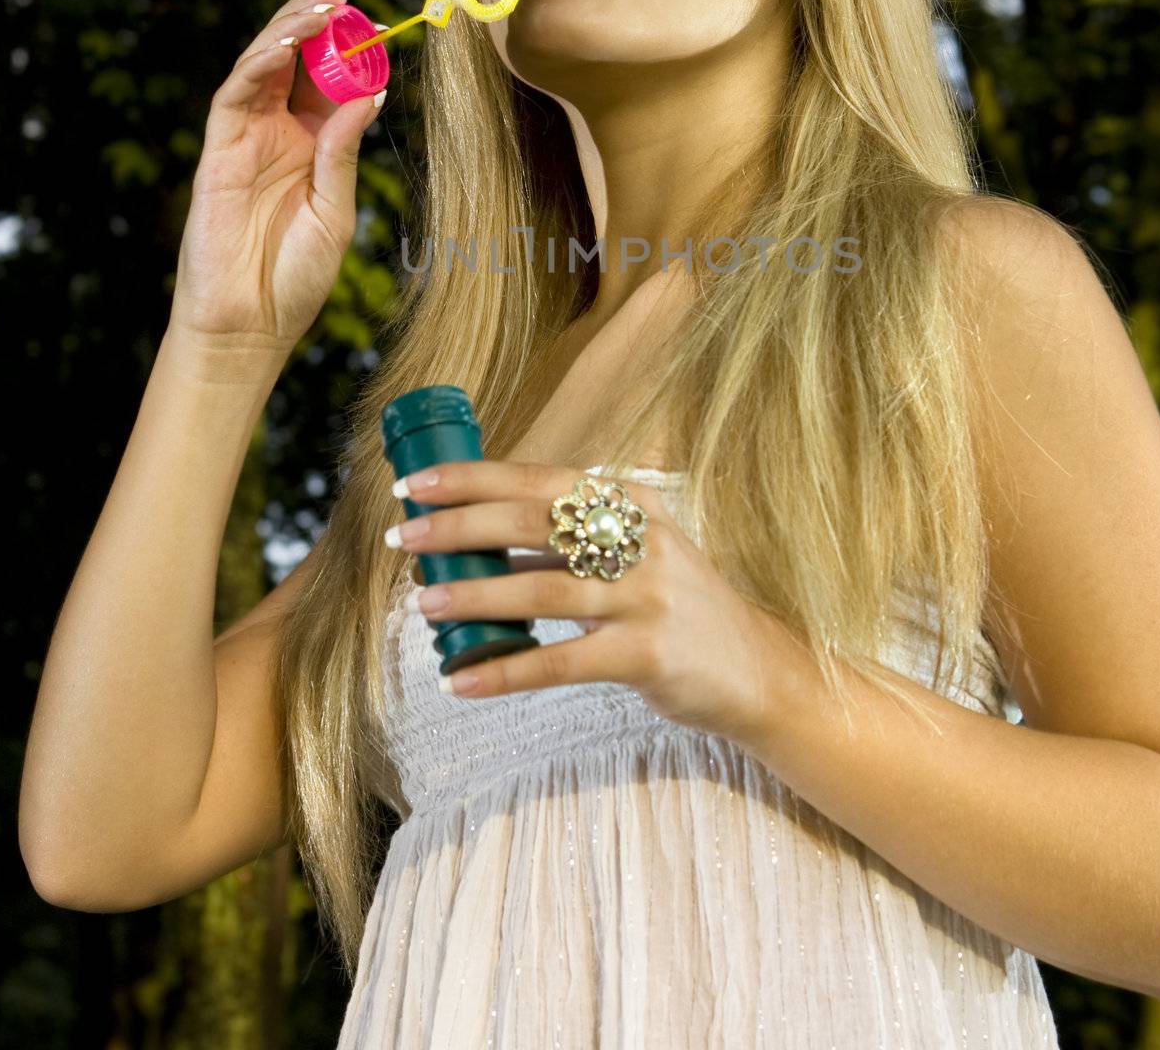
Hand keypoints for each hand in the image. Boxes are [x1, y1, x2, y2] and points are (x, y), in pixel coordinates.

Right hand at [171, 0, 385, 345]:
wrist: (250, 323)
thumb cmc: (296, 275)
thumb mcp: (336, 210)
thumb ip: (343, 152)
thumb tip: (368, 95)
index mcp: (312, 145)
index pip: (328, 81)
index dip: (348, 49)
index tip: (378, 24)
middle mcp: (277, 134)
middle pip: (294, 62)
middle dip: (316, 22)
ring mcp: (245, 139)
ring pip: (263, 66)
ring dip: (289, 30)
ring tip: (321, 6)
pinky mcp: (217, 151)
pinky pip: (234, 96)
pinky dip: (257, 65)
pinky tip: (284, 44)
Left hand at [390, 459, 801, 748]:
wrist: (755, 667)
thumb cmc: (676, 605)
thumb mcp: (635, 550)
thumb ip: (572, 537)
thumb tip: (478, 534)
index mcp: (632, 503)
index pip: (540, 478)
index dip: (474, 478)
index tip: (417, 482)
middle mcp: (642, 539)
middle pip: (535, 524)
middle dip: (461, 527)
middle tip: (404, 536)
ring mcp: (648, 596)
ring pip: (543, 591)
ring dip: (476, 595)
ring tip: (423, 603)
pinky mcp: (648, 655)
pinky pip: (563, 663)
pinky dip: (507, 672)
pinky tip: (463, 681)